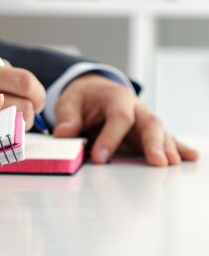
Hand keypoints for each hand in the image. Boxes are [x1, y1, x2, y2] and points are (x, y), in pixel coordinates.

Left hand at [54, 74, 198, 165]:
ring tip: (171, 164)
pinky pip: (165, 138)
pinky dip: (177, 147)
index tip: (99, 157)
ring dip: (166, 148)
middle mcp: (135, 108)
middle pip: (149, 123)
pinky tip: (191, 156)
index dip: (111, 137)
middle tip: (155, 161)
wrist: (94, 91)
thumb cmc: (83, 99)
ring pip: (160, 132)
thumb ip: (67, 119)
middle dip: (153, 142)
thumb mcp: (69, 103)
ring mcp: (144, 120)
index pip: (118, 117)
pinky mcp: (147, 132)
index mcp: (115, 98)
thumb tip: (63, 135)